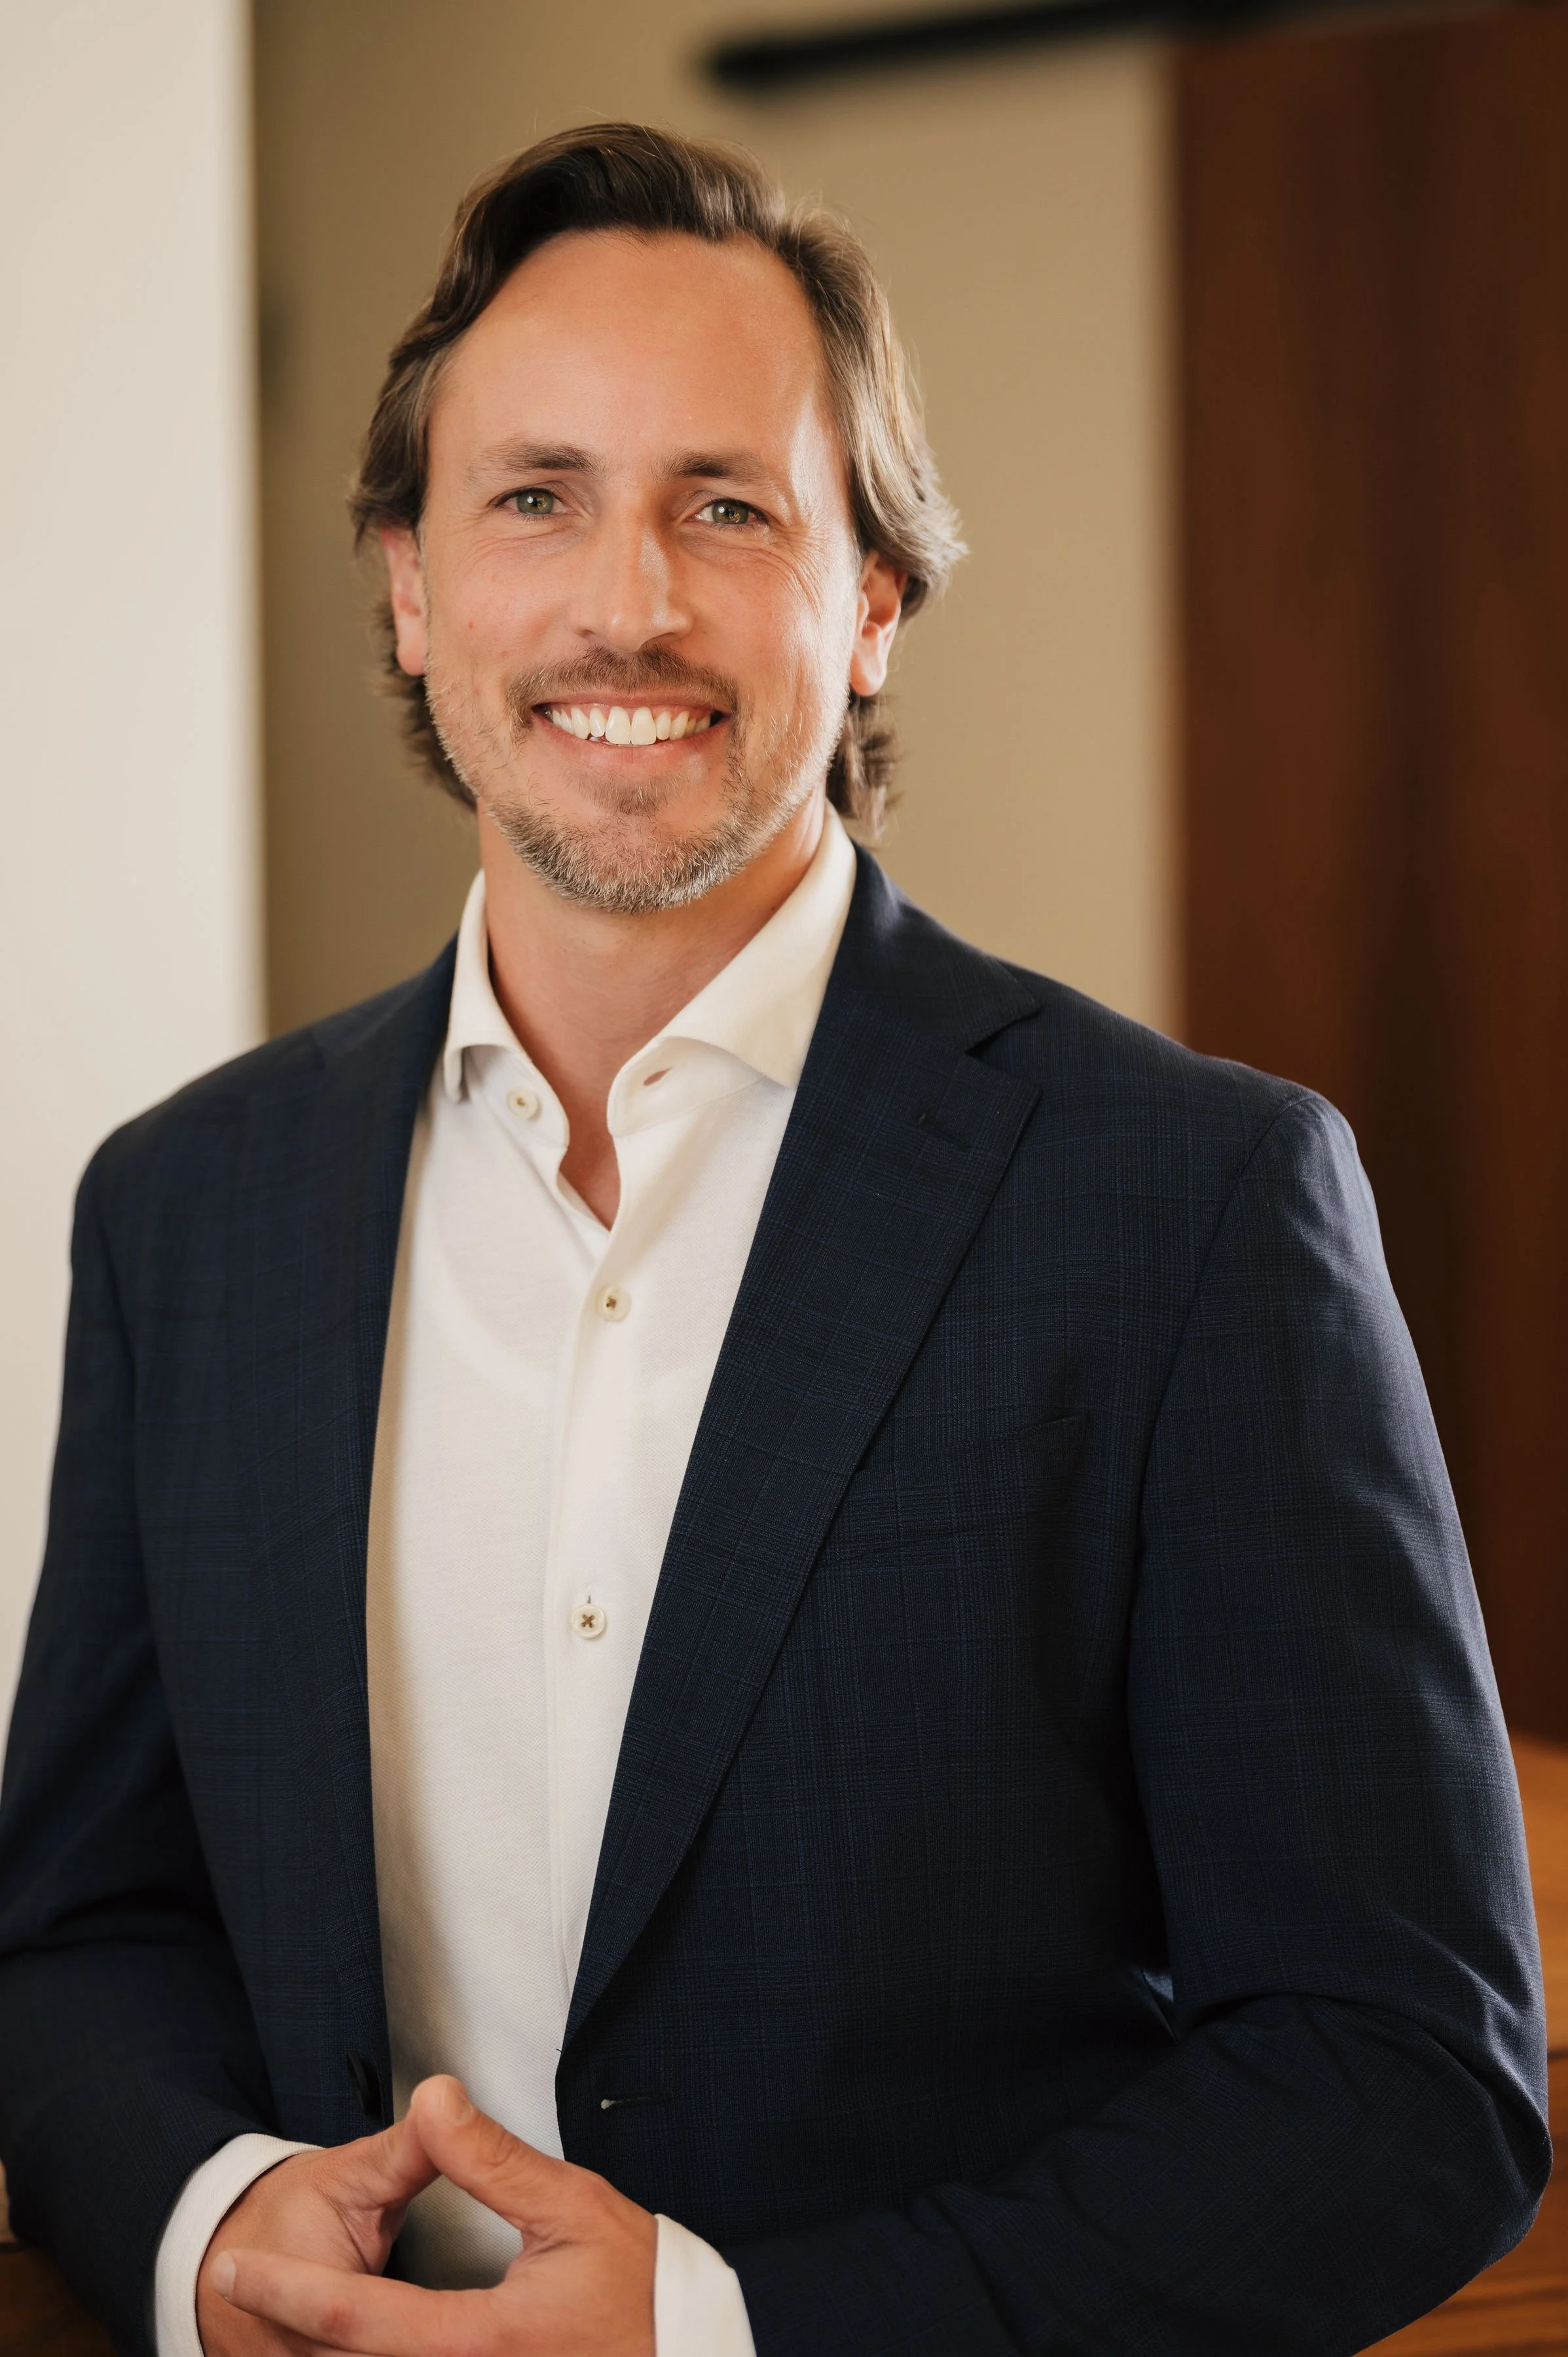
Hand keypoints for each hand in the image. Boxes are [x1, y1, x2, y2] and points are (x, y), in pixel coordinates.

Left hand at [212, 2076, 656, 2356]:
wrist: (694, 2350)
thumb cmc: (643, 2292)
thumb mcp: (573, 2208)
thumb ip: (492, 2160)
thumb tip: (436, 2099)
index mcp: (477, 2343)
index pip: (353, 2317)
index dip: (284, 2287)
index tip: (231, 2261)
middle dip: (286, 2334)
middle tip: (236, 2286)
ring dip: (325, 2355)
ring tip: (280, 2325)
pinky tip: (354, 2346)